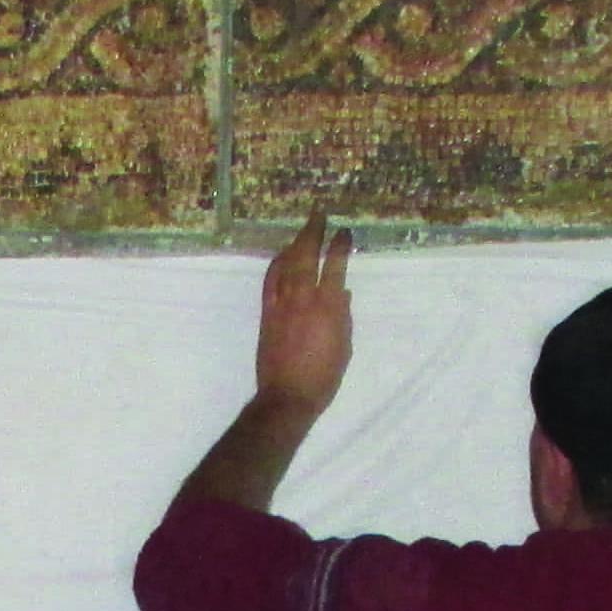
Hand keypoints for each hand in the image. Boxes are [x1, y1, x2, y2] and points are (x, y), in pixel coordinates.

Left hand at [252, 211, 353, 416]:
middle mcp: (304, 298)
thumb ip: (343, 316)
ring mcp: (282, 303)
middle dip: (313, 232)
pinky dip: (277, 263)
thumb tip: (342, 293)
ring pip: (287, 263)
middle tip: (318, 215)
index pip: (335, 265)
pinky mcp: (267, 312)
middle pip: (306, 255)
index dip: (340, 245)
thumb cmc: (324, 376)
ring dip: (295, 243)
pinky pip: (271, 280)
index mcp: (329, 306)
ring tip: (303, 231)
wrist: (287, 395)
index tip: (345, 232)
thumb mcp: (344, 346)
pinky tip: (282, 256)